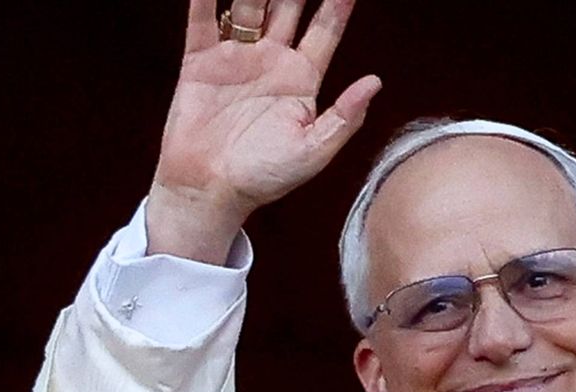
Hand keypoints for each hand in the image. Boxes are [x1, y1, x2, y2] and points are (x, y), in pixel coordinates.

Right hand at [146, 0, 380, 263]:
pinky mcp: (200, 62)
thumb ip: (344, 116)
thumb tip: (375, 82)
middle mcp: (272, 62)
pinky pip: (203, 20)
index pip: (326, 30)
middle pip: (289, 7)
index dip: (337, 4)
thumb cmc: (264, 178)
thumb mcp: (313, 151)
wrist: (209, 190)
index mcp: (303, 80)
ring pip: (250, 6)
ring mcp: (237, 59)